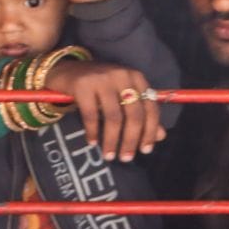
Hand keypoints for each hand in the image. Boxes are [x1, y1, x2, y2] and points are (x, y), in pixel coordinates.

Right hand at [42, 60, 164, 162]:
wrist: (67, 70)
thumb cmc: (99, 86)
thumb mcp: (122, 96)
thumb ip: (141, 114)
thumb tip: (161, 136)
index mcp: (137, 78)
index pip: (150, 108)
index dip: (150, 131)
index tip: (145, 150)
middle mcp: (122, 76)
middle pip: (133, 114)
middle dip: (131, 140)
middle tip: (126, 158)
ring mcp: (102, 79)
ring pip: (113, 117)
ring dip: (112, 140)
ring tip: (109, 155)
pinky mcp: (83, 85)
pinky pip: (91, 115)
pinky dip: (93, 132)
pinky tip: (92, 142)